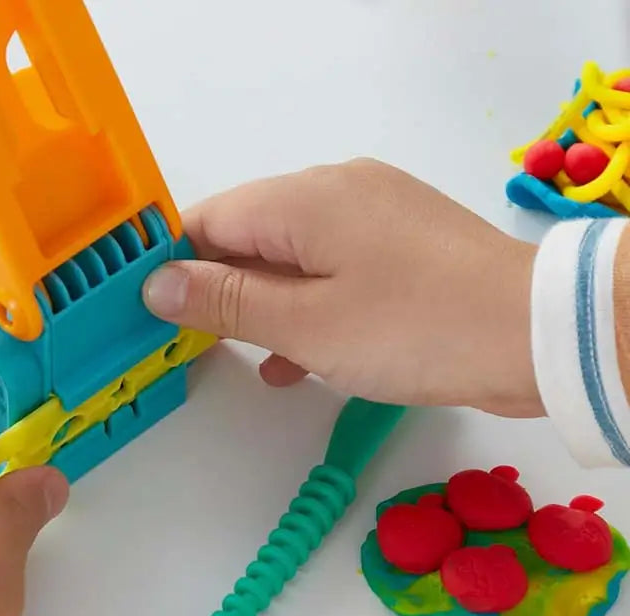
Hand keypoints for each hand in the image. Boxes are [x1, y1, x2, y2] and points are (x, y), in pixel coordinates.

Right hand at [144, 159, 540, 416]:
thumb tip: (157, 284)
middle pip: (250, 234)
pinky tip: (297, 359)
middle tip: (190, 344)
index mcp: (305, 198)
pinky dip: (307, 307)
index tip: (146, 312)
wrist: (535, 336)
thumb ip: (226, 302)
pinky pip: (333, 269)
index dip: (170, 264)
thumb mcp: (304, 324)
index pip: (209, 219)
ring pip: (291, 256)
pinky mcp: (403, 245)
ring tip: (242, 357)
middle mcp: (338, 190)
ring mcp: (376, 214)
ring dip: (262, 305)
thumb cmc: (412, 330)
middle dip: (217, 289)